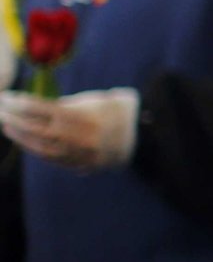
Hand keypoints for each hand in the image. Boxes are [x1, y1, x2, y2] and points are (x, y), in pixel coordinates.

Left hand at [0, 88, 138, 171]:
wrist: (149, 135)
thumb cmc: (122, 110)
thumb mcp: (95, 100)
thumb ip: (67, 105)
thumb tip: (38, 107)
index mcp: (82, 117)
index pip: (41, 109)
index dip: (20, 102)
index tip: (6, 96)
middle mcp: (79, 137)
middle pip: (36, 129)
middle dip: (14, 119)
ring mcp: (81, 154)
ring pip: (41, 148)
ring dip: (21, 137)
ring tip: (7, 126)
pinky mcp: (84, 164)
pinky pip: (54, 159)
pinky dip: (37, 150)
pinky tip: (27, 142)